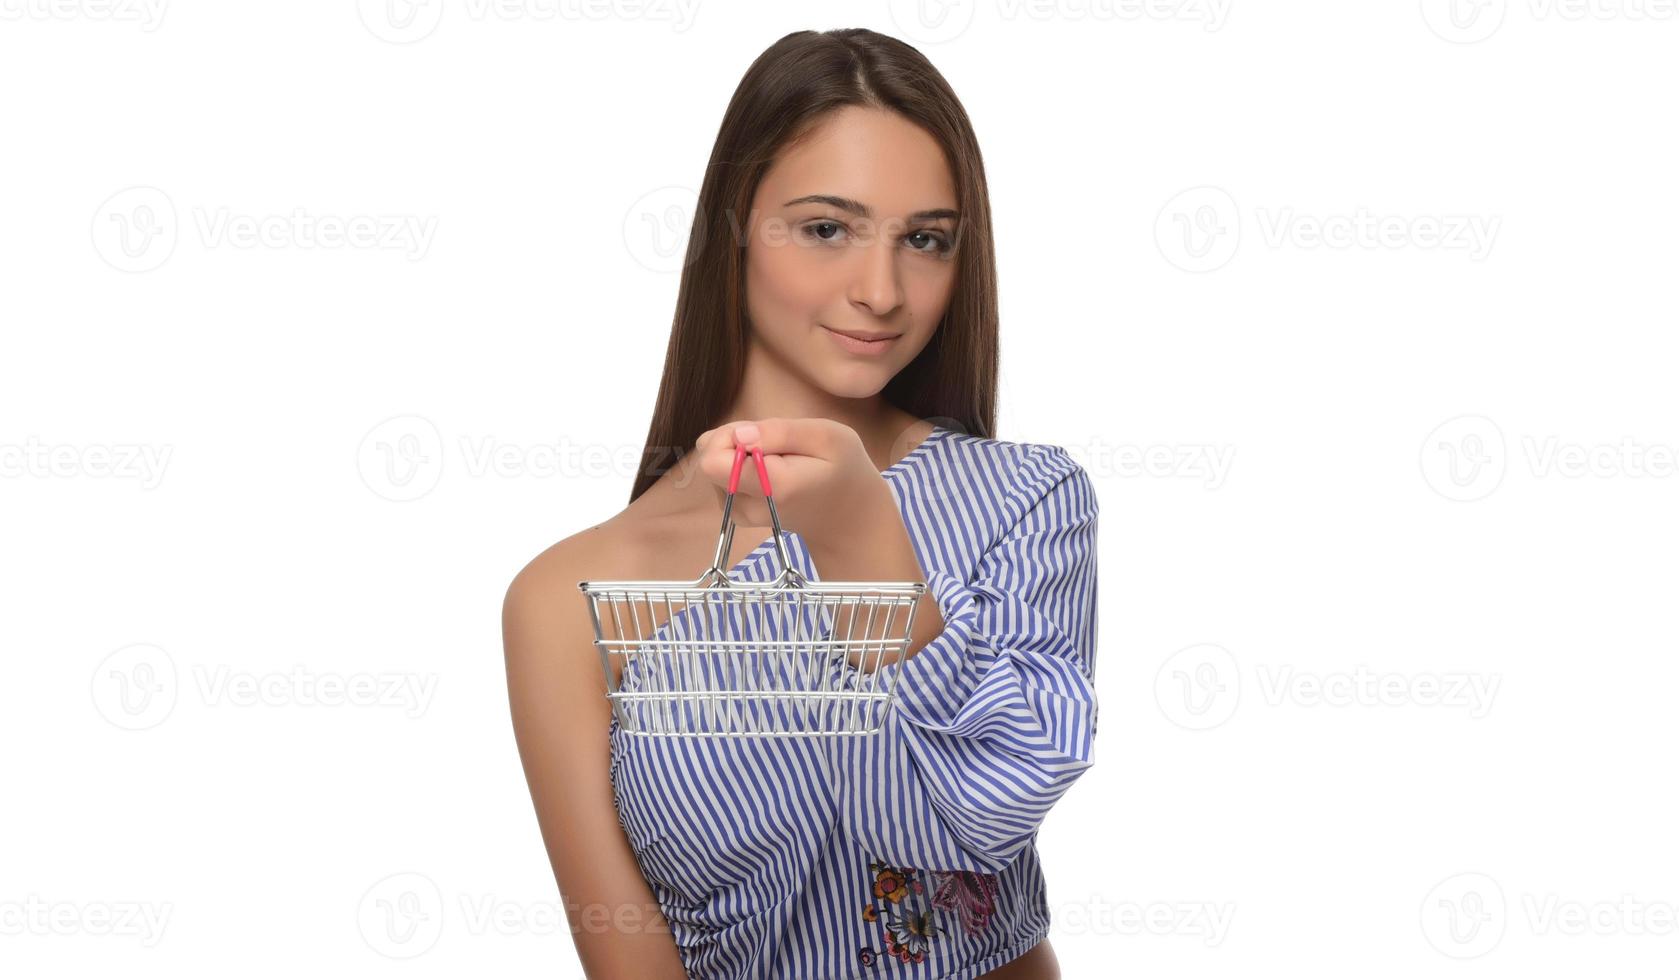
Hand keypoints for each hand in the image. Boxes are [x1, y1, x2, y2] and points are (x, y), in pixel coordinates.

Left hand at [689, 417, 891, 549]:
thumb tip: (737, 435)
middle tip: (774, 443)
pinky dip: (742, 467)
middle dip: (735, 440)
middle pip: (709, 459)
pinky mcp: (737, 512)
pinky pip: (722, 477)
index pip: (712, 460)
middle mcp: (747, 507)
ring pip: (715, 466)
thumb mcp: (827, 436)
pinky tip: (771, 470)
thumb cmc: (844, 471)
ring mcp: (739, 513)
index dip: (729, 435)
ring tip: (778, 458)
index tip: (759, 433)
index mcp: (771, 486)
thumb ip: (779, 432)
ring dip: (740, 453)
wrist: (848, 518)